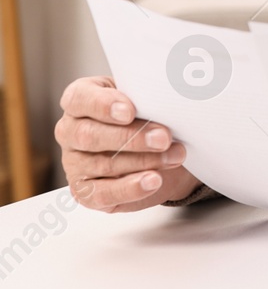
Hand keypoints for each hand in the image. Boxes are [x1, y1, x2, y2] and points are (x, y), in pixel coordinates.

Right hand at [56, 76, 197, 211]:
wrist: (160, 147)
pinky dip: (130, 188)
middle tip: (164, 138)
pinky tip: (152, 182)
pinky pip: (102, 194)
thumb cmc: (147, 113)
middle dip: (131, 137)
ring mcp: (75, 163)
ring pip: (101, 164)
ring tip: (174, 157)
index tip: (130, 111)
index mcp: (81, 100)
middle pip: (89, 135)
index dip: (102, 105)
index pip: (79, 98)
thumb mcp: (146, 97)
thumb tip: (166, 96)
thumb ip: (147, 95)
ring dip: (143, 161)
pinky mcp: (85, 191)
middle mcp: (71, 131)